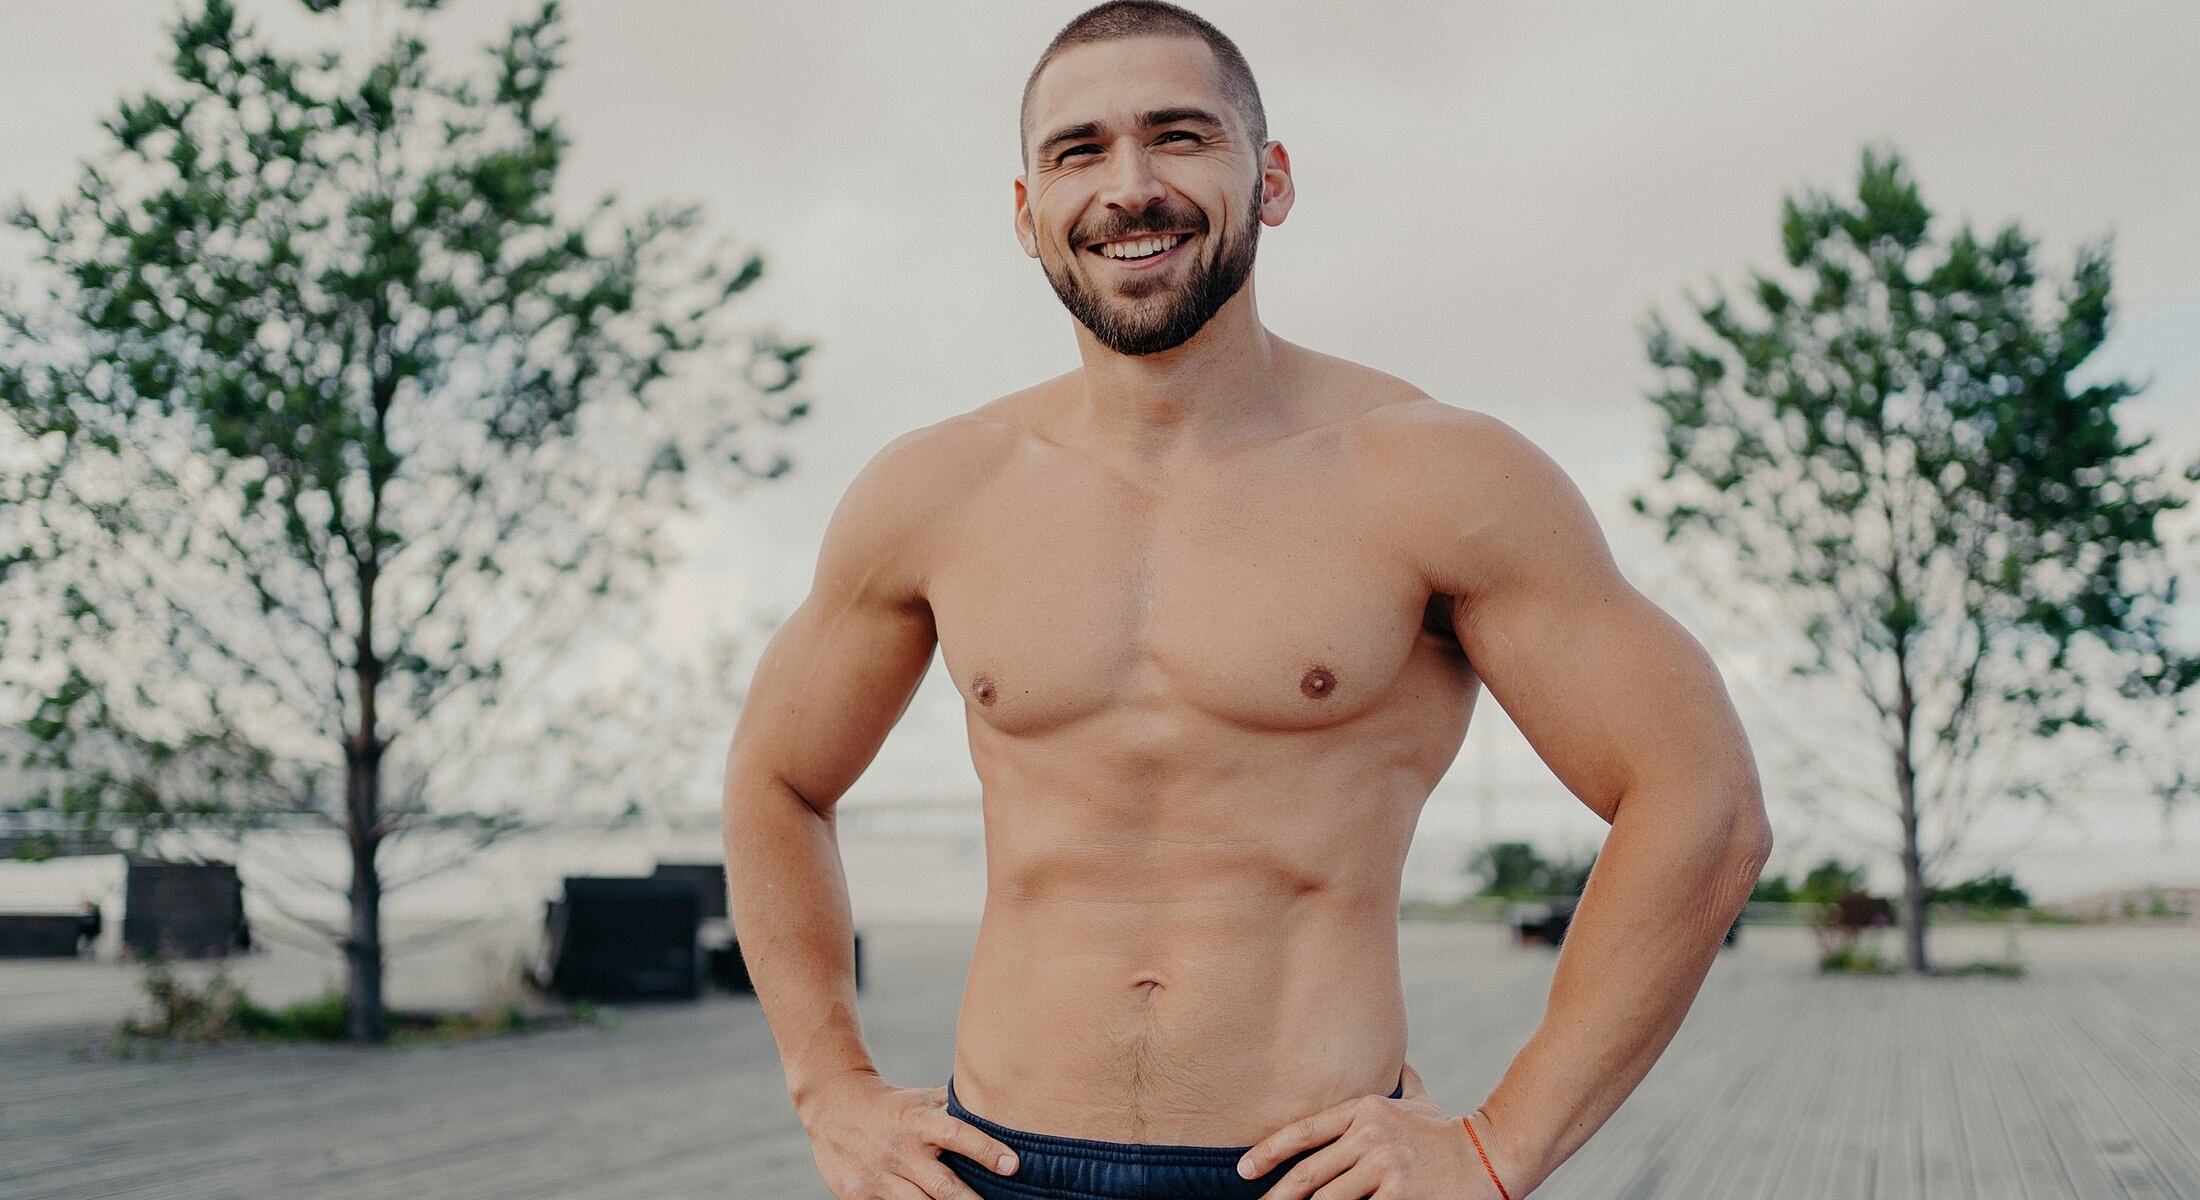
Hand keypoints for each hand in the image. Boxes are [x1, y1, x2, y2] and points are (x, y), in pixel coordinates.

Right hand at [797, 1071, 1021, 1199]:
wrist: (832, 1104)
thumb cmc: (890, 1104)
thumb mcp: (921, 1100)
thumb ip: (954, 1107)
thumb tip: (997, 1105)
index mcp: (920, 1122)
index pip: (958, 1135)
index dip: (986, 1150)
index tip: (1012, 1165)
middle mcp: (901, 1150)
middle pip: (943, 1186)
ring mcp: (879, 1175)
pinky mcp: (860, 1195)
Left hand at [1237, 1062, 1511, 1199]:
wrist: (1493, 1154)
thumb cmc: (1449, 1134)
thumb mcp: (1421, 1102)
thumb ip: (1403, 1084)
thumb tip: (1398, 1062)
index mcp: (1365, 1111)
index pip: (1304, 1131)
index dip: (1268, 1152)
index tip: (1244, 1169)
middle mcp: (1369, 1136)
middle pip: (1309, 1174)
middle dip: (1277, 1197)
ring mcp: (1384, 1167)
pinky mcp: (1399, 1195)